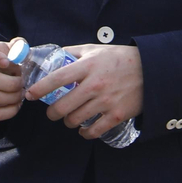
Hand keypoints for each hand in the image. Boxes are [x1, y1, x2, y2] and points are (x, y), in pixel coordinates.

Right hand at [0, 38, 25, 121]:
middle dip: (10, 82)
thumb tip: (20, 48)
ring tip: (21, 93)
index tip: (7, 62)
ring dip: (12, 97)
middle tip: (22, 82)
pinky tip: (17, 105)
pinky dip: (8, 111)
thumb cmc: (8, 58)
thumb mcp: (13, 48)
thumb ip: (18, 45)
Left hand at [27, 44, 143, 138]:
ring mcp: (106, 102)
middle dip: (52, 112)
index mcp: (88, 66)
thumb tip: (52, 56)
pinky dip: (84, 133)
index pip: (57, 78)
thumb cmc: (119, 58)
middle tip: (52, 112)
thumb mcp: (95, 49)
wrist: (151, 70)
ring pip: (75, 120)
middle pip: (63, 106)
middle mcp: (95, 85)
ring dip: (68, 122)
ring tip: (69, 118)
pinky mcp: (116, 115)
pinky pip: (93, 131)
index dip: (40, 88)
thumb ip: (73, 52)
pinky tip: (83, 129)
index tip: (30, 94)